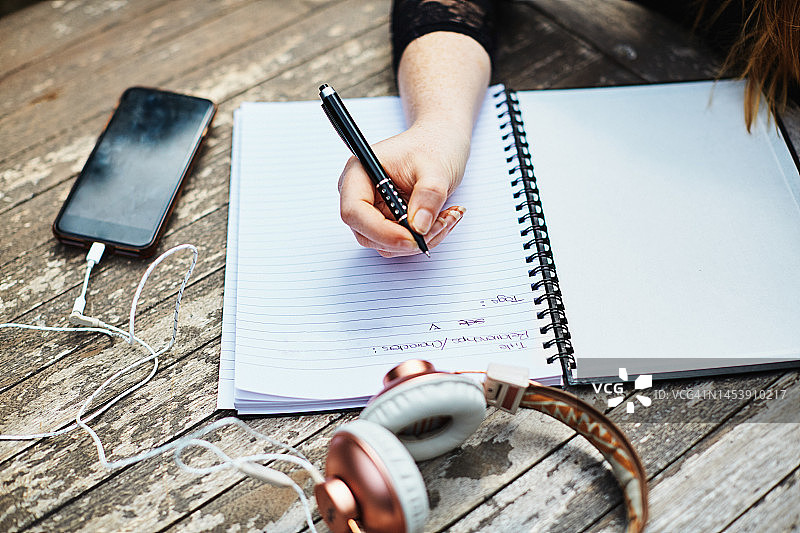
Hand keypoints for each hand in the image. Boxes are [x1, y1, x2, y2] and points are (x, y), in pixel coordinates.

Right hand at [337, 121, 469, 256]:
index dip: (380, 231)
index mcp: (358, 173)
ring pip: (387, 245)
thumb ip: (428, 196)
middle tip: (440, 225)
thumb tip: (418, 228)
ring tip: (447, 217)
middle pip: (368, 234)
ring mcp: (373, 211)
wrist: (441, 142)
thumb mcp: (436, 167)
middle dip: (406, 238)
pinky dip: (426, 238)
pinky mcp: (389, 223)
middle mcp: (360, 195)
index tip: (412, 238)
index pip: (354, 212)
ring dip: (421, 240)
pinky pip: (402, 243)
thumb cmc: (433, 145)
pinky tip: (443, 218)